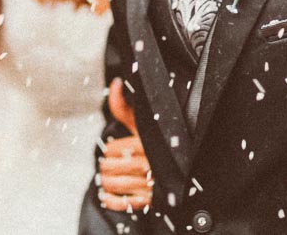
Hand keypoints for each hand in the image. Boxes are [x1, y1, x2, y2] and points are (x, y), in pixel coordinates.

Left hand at [98, 77, 153, 211]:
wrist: (180, 168)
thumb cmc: (156, 142)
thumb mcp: (141, 124)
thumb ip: (124, 106)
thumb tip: (115, 83)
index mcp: (146, 144)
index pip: (113, 149)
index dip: (110, 149)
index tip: (114, 150)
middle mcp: (149, 164)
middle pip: (110, 167)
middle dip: (106, 166)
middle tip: (109, 164)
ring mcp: (149, 184)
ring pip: (113, 185)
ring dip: (106, 182)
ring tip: (109, 177)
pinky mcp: (150, 201)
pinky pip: (122, 203)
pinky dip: (111, 200)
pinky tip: (111, 194)